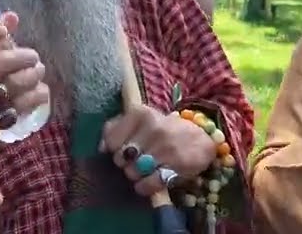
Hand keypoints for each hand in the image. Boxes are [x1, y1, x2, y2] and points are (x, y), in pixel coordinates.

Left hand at [101, 104, 215, 196]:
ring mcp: (166, 147)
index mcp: (140, 113)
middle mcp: (153, 128)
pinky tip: (148, 182)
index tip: (124, 149)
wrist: (200, 136)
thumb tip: (101, 148)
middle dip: (125, 163)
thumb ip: (114, 128)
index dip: (114, 150)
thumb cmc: (161, 129)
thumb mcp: (139, 120)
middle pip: (121, 159)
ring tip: (144, 170)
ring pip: (133, 172)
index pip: (111, 141)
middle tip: (136, 161)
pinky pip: (148, 184)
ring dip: (135, 175)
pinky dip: (144, 187)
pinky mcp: (177, 166)